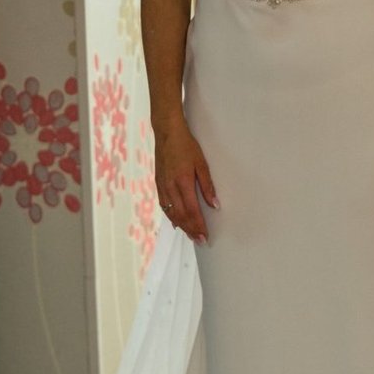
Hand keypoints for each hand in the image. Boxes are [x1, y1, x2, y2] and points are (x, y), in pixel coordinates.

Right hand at [154, 117, 217, 242]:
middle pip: (181, 215)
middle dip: (191, 230)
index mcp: (183, 182)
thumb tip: (215, 205)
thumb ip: (208, 186)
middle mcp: (171, 186)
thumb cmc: (186, 145)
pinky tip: (175, 222)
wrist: (166, 132)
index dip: (198, 226)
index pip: (192, 211)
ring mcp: (162, 186)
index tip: (205, 237)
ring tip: (190, 235)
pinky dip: (170, 216)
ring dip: (181, 226)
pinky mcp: (158, 183)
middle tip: (199, 240)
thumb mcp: (201, 163)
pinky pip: (164, 205)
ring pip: (171, 212)